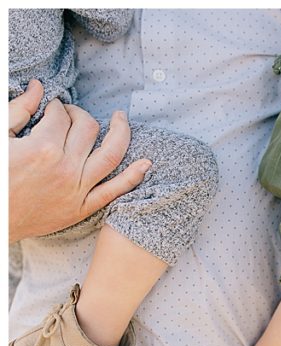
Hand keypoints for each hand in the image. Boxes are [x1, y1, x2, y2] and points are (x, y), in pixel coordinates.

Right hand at [8, 80, 149, 242]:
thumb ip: (19, 110)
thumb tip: (39, 86)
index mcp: (41, 148)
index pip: (61, 116)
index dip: (56, 107)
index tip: (51, 108)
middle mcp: (65, 168)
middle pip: (88, 129)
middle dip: (80, 114)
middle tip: (71, 114)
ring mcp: (76, 190)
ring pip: (110, 154)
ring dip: (121, 133)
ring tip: (121, 119)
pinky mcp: (81, 209)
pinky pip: (114, 191)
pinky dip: (134, 177)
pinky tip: (146, 163)